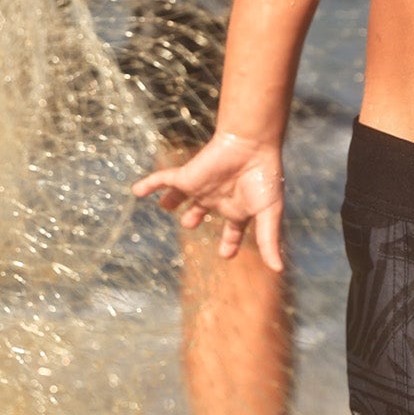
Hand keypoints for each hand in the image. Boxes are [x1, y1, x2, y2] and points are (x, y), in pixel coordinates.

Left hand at [134, 133, 284, 271]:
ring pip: (182, 196)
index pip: (232, 231)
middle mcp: (217, 198)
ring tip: (165, 205)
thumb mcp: (268, 213)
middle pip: (203, 210)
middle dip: (194, 216)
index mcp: (238, 209)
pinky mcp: (187, 176)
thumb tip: (278, 269)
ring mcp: (200, 187)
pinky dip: (149, 184)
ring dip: (173, 200)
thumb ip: (269, 241)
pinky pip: (163, 179)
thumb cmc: (263, 178)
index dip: (229, 242)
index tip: (226, 254)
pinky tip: (135, 191)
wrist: (251, 145)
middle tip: (189, 223)